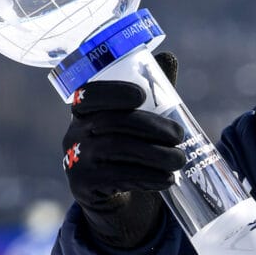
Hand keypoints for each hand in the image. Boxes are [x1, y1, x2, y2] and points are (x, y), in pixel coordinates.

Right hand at [62, 51, 184, 249]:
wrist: (115, 197)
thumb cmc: (130, 148)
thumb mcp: (139, 120)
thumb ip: (151, 92)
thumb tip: (167, 57)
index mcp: (85, 111)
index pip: (89, 95)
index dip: (114, 92)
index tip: (141, 95)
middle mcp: (74, 133)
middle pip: (111, 123)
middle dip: (151, 127)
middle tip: (180, 136)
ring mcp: (75, 160)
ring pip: (116, 150)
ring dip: (155, 154)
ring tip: (181, 160)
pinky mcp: (83, 186)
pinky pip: (116, 178)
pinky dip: (147, 177)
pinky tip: (167, 180)